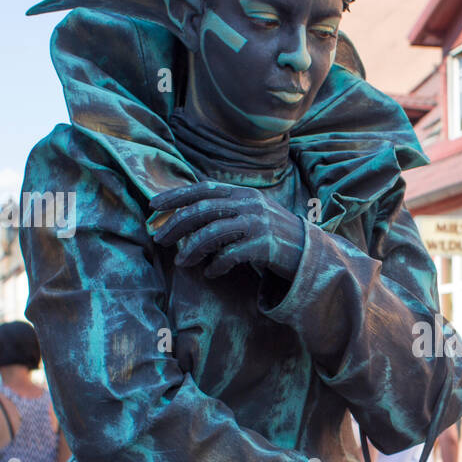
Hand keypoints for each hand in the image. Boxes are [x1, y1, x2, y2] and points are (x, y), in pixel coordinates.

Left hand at [149, 182, 305, 279]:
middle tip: (158, 238)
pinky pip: (230, 255)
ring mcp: (258, 224)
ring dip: (192, 248)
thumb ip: (225, 209)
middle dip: (175, 224)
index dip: (176, 196)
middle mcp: (249, 204)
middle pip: (202, 210)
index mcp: (242, 193)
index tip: (153, 207)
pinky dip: (216, 265)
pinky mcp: (265, 246)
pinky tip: (210, 273)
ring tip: (181, 262)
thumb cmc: (272, 235)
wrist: (308, 252)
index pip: (202, 188)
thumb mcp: (251, 213)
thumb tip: (186, 214)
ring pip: (213, 233)